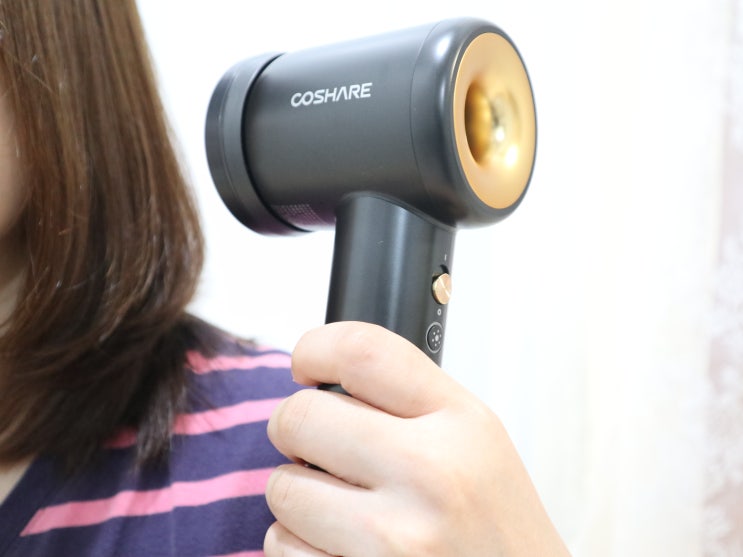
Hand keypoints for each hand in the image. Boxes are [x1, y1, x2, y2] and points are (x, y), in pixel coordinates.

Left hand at [264, 321, 569, 556]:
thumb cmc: (494, 526)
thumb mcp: (477, 441)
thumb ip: (410, 400)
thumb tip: (322, 373)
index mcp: (460, 423)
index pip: (363, 351)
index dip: (316, 348)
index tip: (306, 365)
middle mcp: (428, 472)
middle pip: (301, 417)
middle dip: (294, 428)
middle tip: (316, 445)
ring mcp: (391, 536)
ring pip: (282, 487)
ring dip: (299, 494)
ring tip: (344, 507)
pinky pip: (281, 545)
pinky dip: (298, 543)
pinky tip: (342, 545)